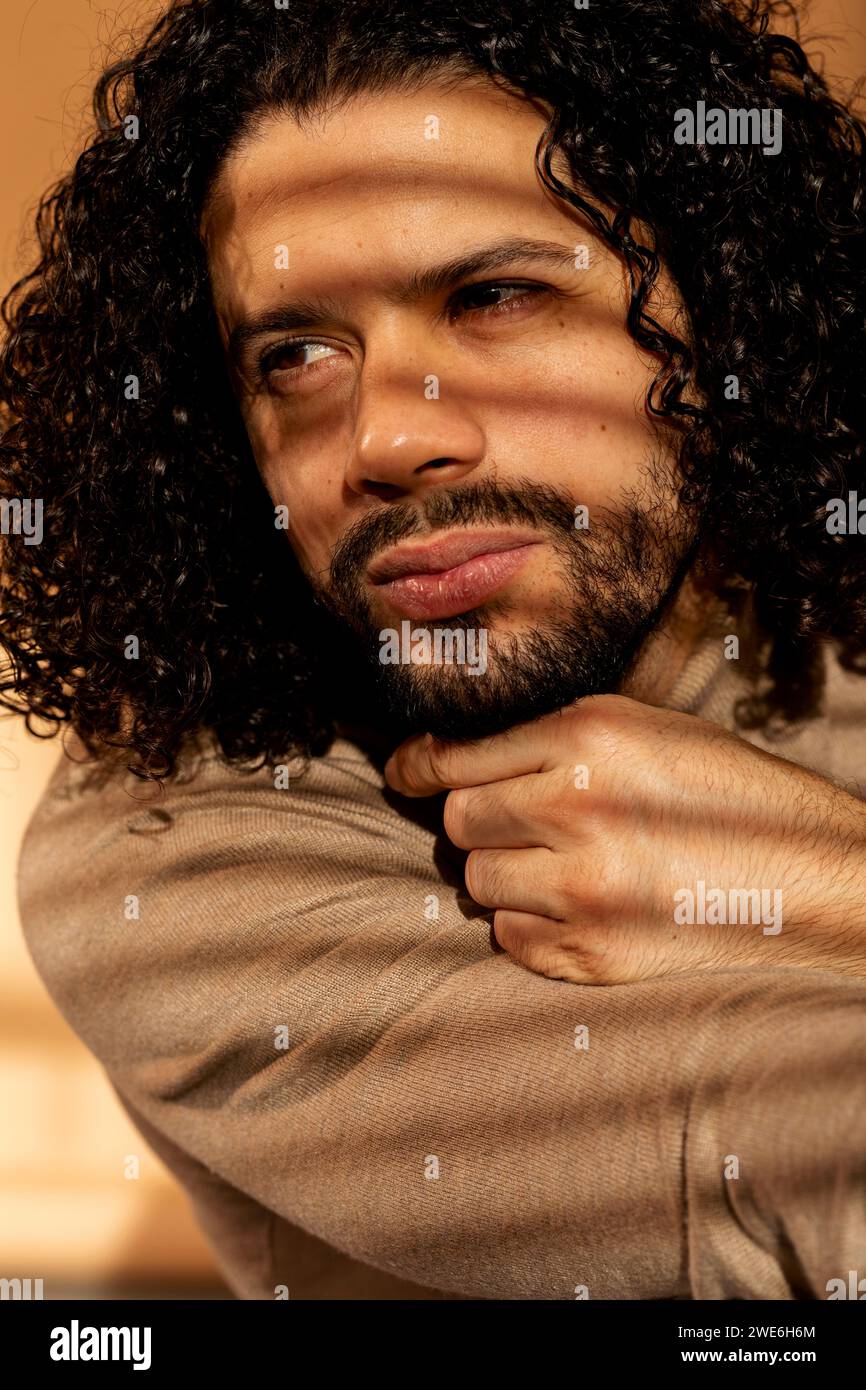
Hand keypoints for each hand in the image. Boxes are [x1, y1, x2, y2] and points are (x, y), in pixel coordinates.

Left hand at [383, 695, 865, 984]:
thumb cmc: (728, 792)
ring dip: (504, 872)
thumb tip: (439, 759)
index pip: (456, 758)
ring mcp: (583, 889)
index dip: (422, 767)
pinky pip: (508, 937)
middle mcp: (578, 809)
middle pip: (459, 821)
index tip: (408, 772)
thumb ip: (548, 737)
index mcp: (589, 739)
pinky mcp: (594, 954)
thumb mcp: (644, 729)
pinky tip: (580, 905)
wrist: (813, 879)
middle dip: (480, 819)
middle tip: (525, 820)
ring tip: (562, 864)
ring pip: (477, 880)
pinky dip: (529, 922)